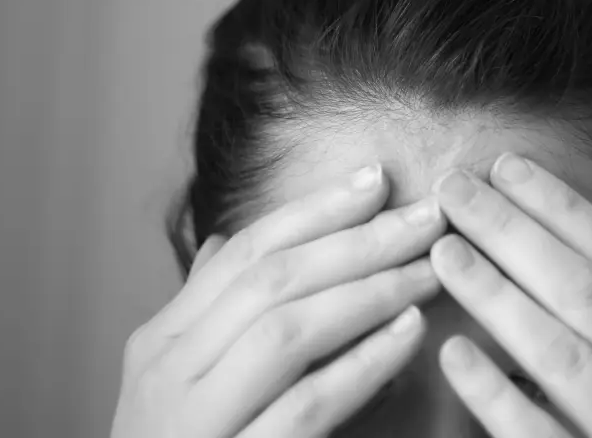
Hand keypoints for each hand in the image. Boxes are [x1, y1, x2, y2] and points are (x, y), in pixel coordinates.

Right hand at [110, 165, 445, 437]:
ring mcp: (192, 423)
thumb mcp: (183, 387)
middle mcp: (167, 374)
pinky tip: (410, 332)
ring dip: (369, 288)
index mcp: (161, 344)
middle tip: (428, 213)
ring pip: (286, 328)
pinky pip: (305, 404)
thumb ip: (208, 319)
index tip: (378, 178)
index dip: (314, 210)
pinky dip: (362, 362)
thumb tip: (219, 244)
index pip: (243, 254)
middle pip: (271, 279)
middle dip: (357, 238)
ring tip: (430, 265)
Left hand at [428, 154, 591, 437]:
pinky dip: (497, 395)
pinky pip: (540, 437)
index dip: (563, 211)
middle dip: (516, 234)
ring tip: (445, 252)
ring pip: (563, 354)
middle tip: (456, 189)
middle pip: (588, 293)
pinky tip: (455, 355)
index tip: (508, 168)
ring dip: (498, 296)